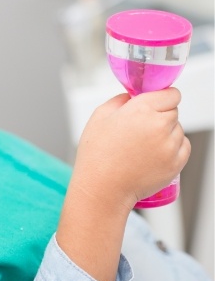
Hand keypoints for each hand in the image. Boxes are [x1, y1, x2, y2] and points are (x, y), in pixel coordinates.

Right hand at [73, 87, 189, 209]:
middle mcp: (159, 125)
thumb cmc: (97, 153)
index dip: (162, 97)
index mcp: (141, 109)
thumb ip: (120, 100)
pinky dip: (172, 148)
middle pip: (173, 111)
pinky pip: (183, 147)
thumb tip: (132, 96)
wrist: (103, 187)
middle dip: (160, 115)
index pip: (171, 94)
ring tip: (143, 144)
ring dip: (166, 132)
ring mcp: (170, 146)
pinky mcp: (176, 164)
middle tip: (141, 127)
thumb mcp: (100, 116)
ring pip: (178, 130)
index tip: (154, 102)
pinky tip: (153, 153)